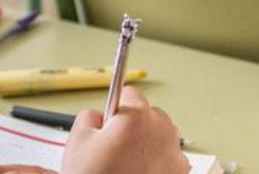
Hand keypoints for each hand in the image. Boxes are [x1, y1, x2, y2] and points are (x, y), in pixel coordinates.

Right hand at [61, 87, 189, 173]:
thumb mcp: (77, 142)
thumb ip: (88, 117)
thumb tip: (97, 116)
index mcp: (136, 117)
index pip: (129, 93)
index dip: (116, 107)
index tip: (111, 117)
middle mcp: (162, 131)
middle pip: (149, 115)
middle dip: (133, 126)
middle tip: (114, 147)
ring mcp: (174, 153)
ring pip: (160, 137)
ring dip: (147, 144)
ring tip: (126, 165)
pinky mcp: (180, 173)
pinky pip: (169, 158)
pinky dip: (157, 163)